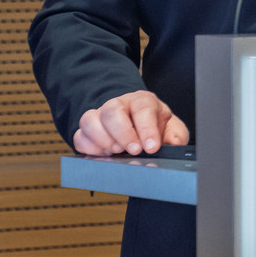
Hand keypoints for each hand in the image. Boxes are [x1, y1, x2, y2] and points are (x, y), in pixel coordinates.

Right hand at [73, 90, 189, 155]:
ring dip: (103, 140)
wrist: (140, 127)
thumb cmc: (156, 127)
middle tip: (134, 151)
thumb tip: (173, 143)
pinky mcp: (88, 131)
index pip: (143, 108)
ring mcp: (101, 116)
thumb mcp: (172, 130)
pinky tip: (104, 155)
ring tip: (117, 152)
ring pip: (90, 120)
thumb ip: (175, 136)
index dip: (147, 129)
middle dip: (123, 133)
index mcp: (143, 101)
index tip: (152, 147)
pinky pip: (80, 136)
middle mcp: (120, 105)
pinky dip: (89, 148)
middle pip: (112, 110)